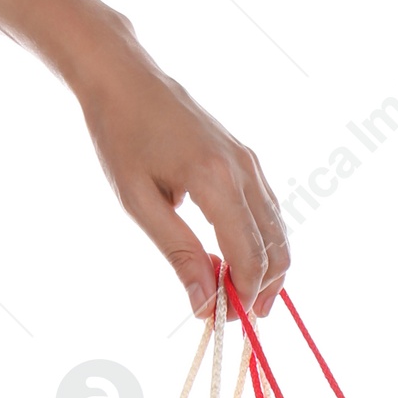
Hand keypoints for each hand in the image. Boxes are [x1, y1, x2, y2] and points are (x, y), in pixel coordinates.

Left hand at [70, 11, 289, 318]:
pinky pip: (266, 210)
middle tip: (239, 318)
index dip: (242, 294)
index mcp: (215, 180)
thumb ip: (178, 252)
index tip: (223, 320)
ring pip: (277, 229)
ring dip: (267, 267)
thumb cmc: (121, 136)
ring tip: (243, 298)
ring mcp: (249, 161)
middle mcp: (243, 170)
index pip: (248, 254)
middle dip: (263, 287)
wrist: (124, 76)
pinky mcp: (245, 158)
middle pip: (274, 246)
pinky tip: (238, 259)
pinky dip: (261, 241)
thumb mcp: (139, 202)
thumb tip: (204, 301)